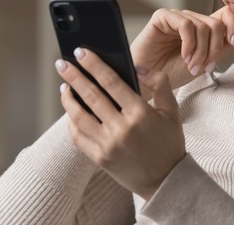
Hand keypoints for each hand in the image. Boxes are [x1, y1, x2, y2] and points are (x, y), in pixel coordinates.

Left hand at [58, 47, 184, 199]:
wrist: (165, 181)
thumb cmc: (169, 143)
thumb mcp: (171, 110)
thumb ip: (159, 83)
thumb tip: (137, 67)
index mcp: (140, 113)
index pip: (111, 82)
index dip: (93, 65)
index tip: (81, 52)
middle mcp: (121, 128)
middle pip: (90, 95)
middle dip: (73, 76)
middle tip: (62, 63)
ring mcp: (108, 145)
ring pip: (79, 116)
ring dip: (68, 98)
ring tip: (64, 85)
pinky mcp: (99, 158)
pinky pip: (78, 136)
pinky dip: (72, 121)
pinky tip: (71, 110)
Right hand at [130, 6, 233, 90]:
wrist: (147, 82)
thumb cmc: (172, 73)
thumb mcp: (205, 61)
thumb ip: (223, 46)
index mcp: (202, 27)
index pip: (226, 15)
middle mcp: (191, 19)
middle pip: (216, 23)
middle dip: (215, 48)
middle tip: (205, 66)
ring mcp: (176, 17)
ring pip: (202, 26)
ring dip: (201, 50)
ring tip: (192, 66)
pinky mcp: (162, 17)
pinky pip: (186, 24)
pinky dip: (189, 44)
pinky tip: (184, 56)